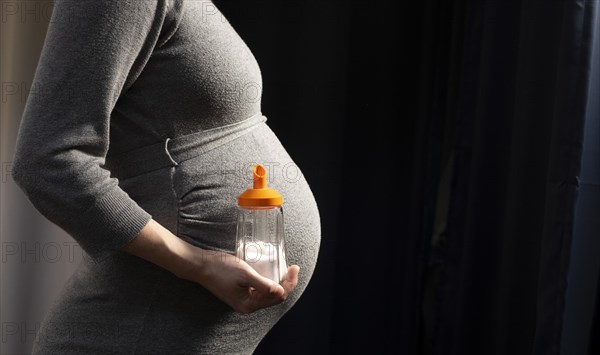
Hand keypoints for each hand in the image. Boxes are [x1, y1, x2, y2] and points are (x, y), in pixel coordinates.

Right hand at [122, 219, 299, 313]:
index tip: (294, 267)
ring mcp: (243, 298)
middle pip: (274, 296)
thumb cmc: (220, 268)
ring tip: (284, 268)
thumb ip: (263, 284)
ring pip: (268, 292)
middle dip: (286, 282)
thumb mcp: (245, 274)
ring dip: (278, 281)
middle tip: (292, 267)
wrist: (199, 265)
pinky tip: (270, 270)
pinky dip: (267, 280)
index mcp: (249, 304)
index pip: (278, 296)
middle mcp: (247, 305)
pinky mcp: (240, 291)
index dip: (289, 282)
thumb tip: (281, 291)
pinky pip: (259, 288)